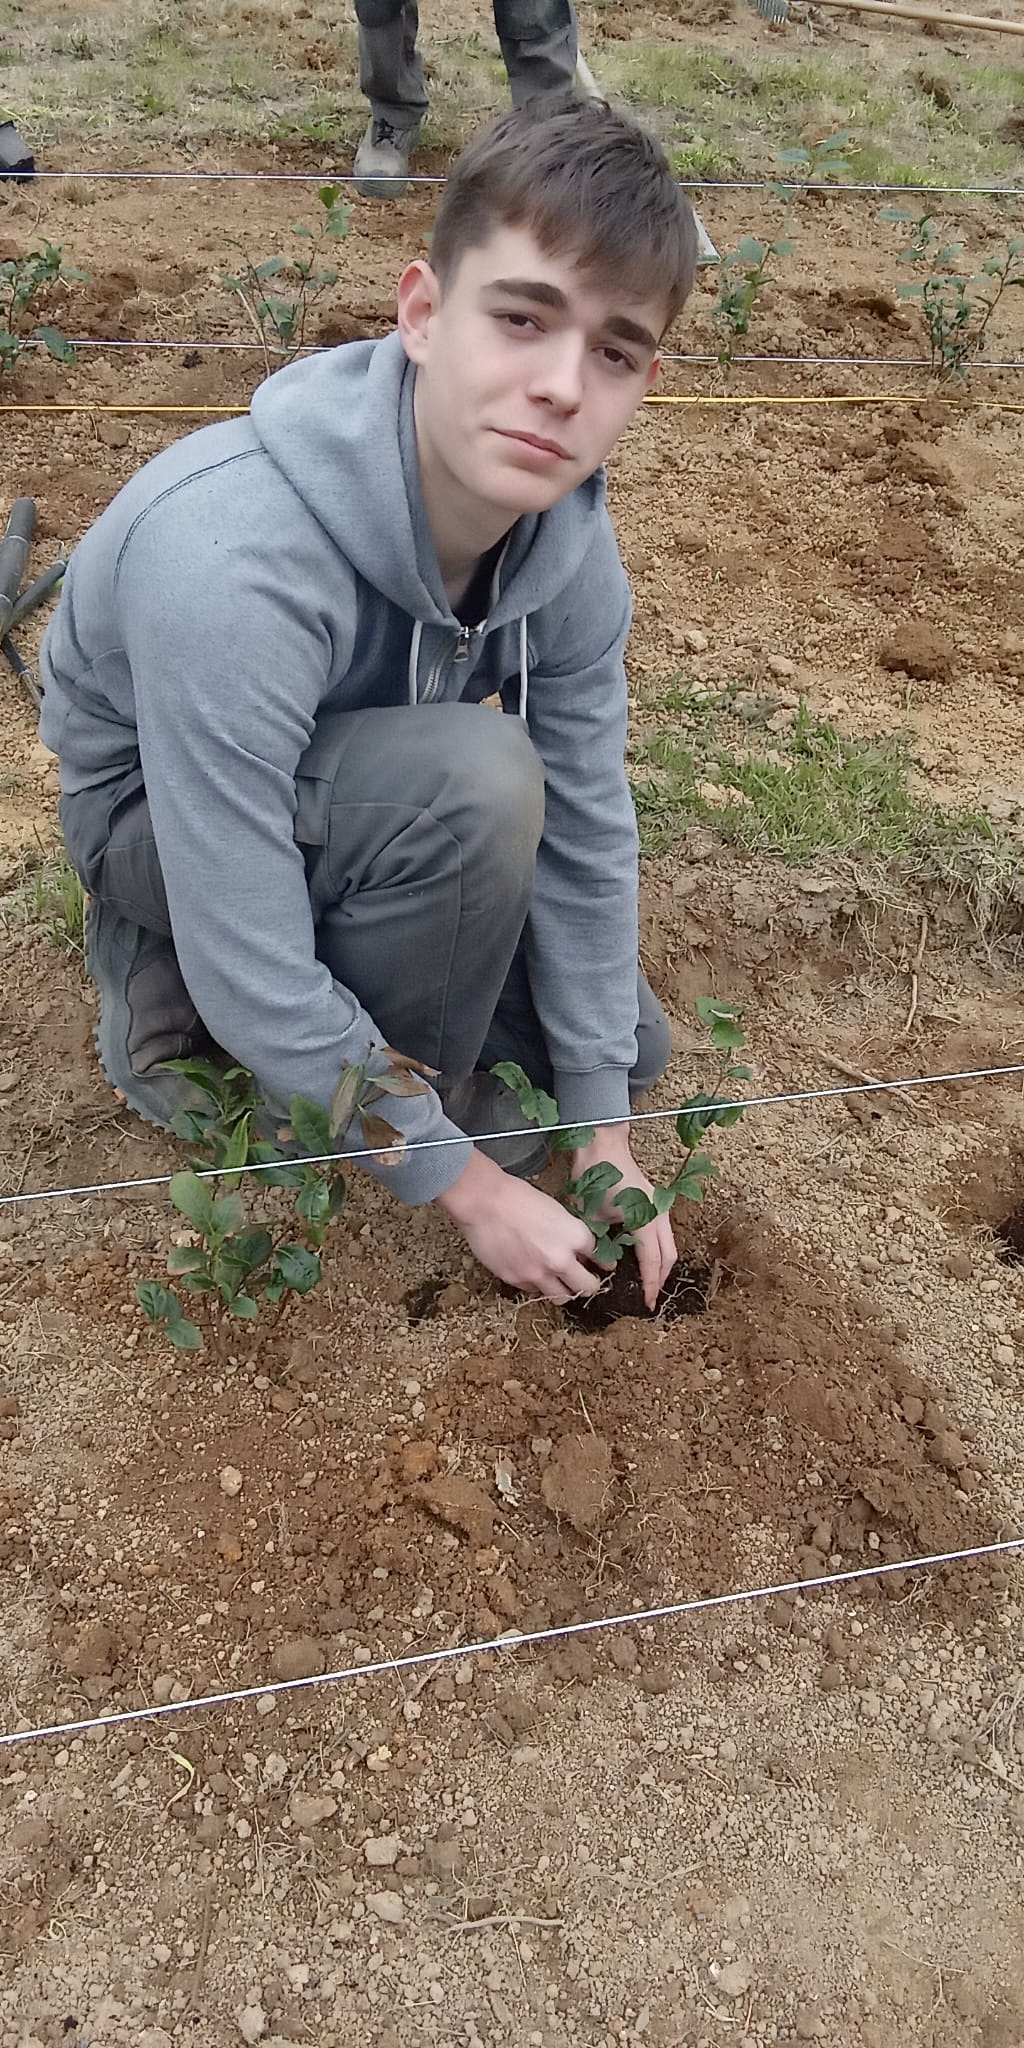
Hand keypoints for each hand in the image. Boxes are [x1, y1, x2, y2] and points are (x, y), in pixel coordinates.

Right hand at [435, 1149, 601, 1304]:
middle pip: (587, 1287)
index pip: (600, 1258)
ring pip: (562, 1297)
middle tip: (587, 1281)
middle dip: (590, 1285)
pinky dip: (537, 1285)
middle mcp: (561, 1259)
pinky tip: (532, 1272)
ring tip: (561, 1283)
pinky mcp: (516, 1280)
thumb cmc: (518, 1196)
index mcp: (575, 1236)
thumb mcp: (555, 1209)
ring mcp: (538, 1273)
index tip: (604, 1265)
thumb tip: (578, 1252)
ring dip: (565, 1291)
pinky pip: (534, 1291)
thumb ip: (570, 1234)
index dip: (603, 1262)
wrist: (484, 1201)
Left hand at [571, 1123, 676, 1311]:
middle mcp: (660, 1215)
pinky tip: (644, 1261)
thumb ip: (599, 1243)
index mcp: (646, 1219)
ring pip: (669, 1246)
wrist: (602, 1145)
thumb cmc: (594, 1177)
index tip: (647, 1304)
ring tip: (649, 1284)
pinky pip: (663, 1235)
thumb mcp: (591, 1216)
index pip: (652, 1261)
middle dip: (661, 1279)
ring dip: (661, 1266)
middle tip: (649, 1299)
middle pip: (669, 1256)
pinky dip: (657, 1251)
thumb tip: (600, 1268)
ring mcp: (661, 1208)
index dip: (650, 1285)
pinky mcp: (656, 1204)